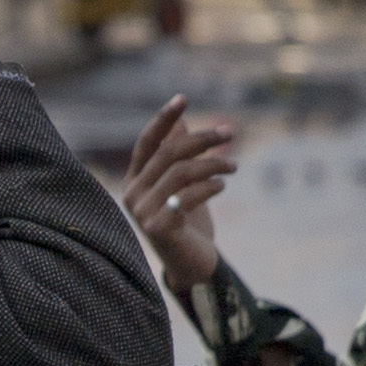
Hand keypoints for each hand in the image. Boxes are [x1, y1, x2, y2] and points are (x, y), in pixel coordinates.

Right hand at [120, 94, 241, 293]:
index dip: (164, 119)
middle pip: (168, 153)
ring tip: (233, 165)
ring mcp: (142, 212)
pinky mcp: (158, 228)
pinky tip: (222, 185)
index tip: (183, 99)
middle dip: (202, 138)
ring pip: (181, 173)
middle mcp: (132, 194)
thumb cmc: (188, 223)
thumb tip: (181, 122)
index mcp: (135, 180)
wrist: (192, 266)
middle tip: (229, 132)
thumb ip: (178, 157)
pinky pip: (187, 196)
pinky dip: (209, 187)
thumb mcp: (184, 185)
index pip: (147, 142)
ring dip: (213, 163)